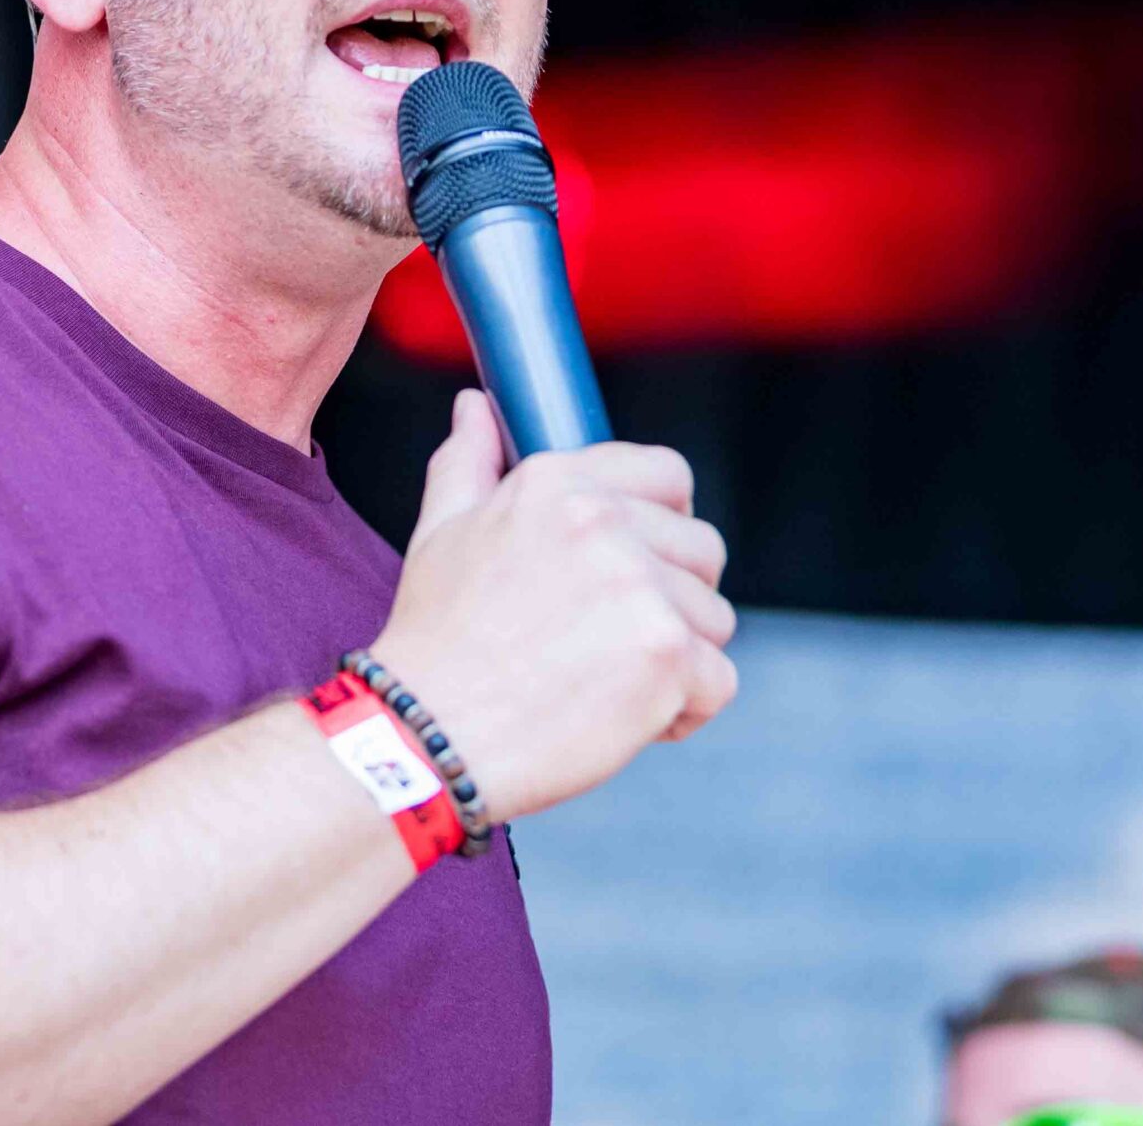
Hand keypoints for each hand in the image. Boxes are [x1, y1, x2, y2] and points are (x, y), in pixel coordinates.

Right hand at [369, 390, 737, 823]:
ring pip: (714, 618)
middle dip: (672, 599)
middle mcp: (607, 525)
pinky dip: (683, 710)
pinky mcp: (667, 658)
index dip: (665, 523)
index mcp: (561, 485)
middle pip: (703, 550)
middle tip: (609, 641)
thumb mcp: (442, 532)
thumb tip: (476, 405)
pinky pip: (717, 681)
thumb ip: (470, 461)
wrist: (425, 737)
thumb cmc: (433, 640)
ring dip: (676, 658)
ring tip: (607, 683)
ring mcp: (642, 591)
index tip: (638, 565)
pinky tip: (625, 719)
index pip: (669, 475)